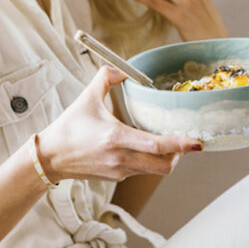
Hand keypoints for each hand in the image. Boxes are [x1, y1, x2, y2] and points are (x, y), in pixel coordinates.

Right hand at [38, 66, 201, 182]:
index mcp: (116, 138)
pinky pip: (141, 171)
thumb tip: (122, 69)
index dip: (181, 145)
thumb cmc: (69, 127)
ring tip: (165, 143)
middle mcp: (121, 159)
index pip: (157, 145)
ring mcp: (119, 171)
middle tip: (184, 142)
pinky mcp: (116, 178)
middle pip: (164, 166)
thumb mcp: (87, 97)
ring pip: (154, 170)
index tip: (197, 143)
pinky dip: (148, 161)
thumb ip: (106, 77)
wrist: (50, 157)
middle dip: (179, 155)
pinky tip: (143, 147)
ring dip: (165, 159)